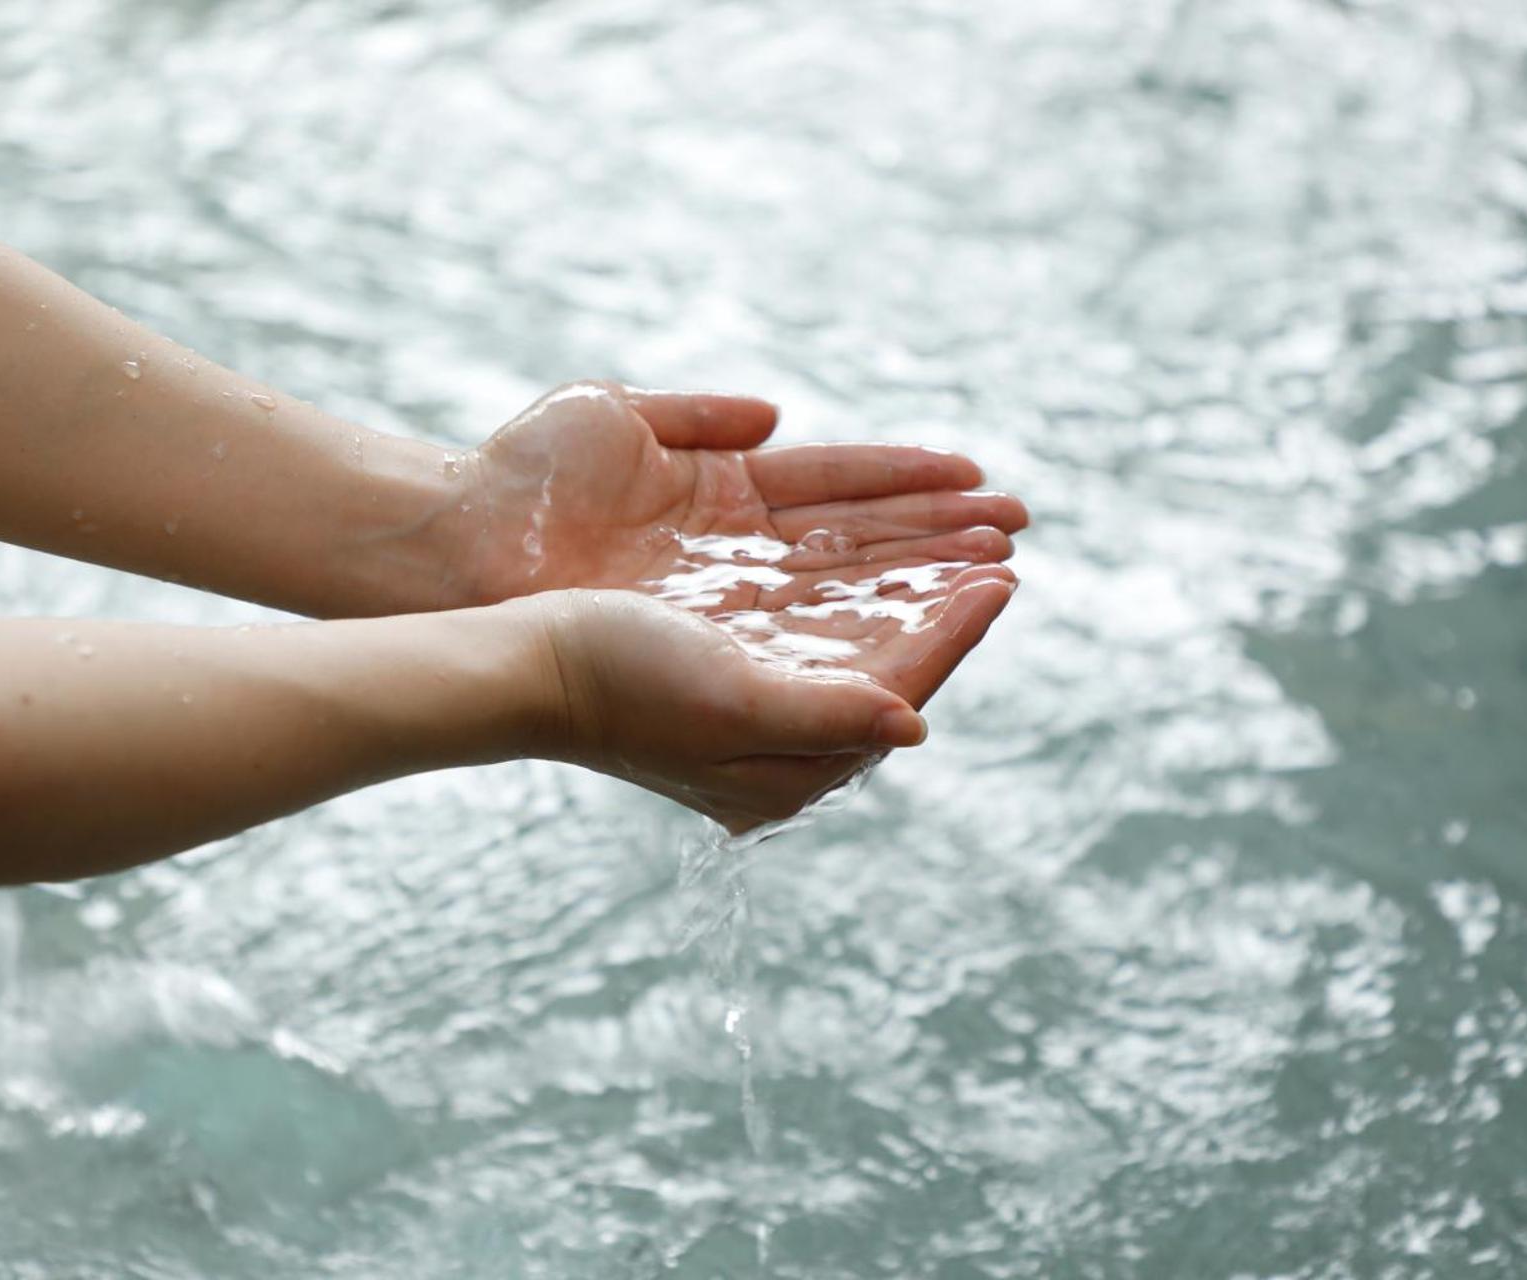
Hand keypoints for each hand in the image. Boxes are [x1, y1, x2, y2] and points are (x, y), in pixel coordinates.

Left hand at [456, 381, 1027, 608]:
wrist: (456, 549)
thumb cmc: (522, 477)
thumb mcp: (613, 417)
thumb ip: (698, 414)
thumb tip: (776, 418)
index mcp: (721, 491)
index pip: (836, 485)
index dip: (907, 480)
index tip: (979, 478)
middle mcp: (735, 551)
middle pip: (859, 540)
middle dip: (939, 534)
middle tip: (1020, 529)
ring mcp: (728, 598)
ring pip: (850, 583)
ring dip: (926, 573)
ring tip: (1002, 565)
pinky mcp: (717, 644)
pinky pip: (811, 629)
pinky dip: (875, 620)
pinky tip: (935, 610)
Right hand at [518, 576, 1014, 831]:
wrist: (522, 663)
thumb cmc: (617, 686)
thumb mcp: (729, 704)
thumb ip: (824, 718)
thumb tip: (911, 726)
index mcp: (786, 770)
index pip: (894, 693)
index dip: (952, 636)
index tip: (1000, 581)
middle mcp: (779, 740)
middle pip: (887, 662)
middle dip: (946, 606)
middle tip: (1004, 548)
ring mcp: (754, 696)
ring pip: (858, 632)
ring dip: (913, 584)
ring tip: (968, 543)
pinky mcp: (727, 656)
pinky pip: (816, 614)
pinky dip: (860, 579)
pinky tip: (885, 550)